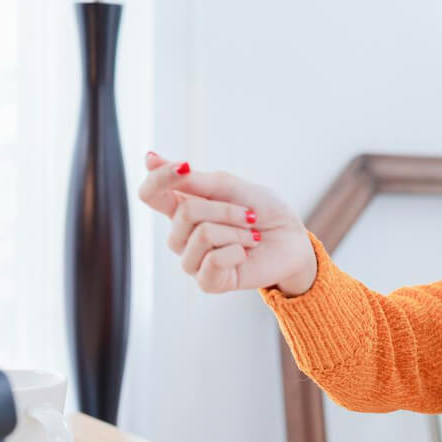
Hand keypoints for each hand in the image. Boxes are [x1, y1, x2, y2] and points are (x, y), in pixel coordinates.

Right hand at [136, 152, 317, 295]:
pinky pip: (211, 262)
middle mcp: (182, 235)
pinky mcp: (208, 281)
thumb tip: (149, 159)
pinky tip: (245, 253)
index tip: (184, 167)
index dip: (160, 178)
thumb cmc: (262, 210)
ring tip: (251, 236)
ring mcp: (193, 259)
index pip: (150, 193)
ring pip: (200, 236)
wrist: (292, 240)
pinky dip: (236, 251)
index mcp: (182, 208)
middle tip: (249, 214)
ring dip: (235, 231)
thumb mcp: (228, 186)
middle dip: (224, 209)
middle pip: (183, 213)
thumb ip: (192, 180)